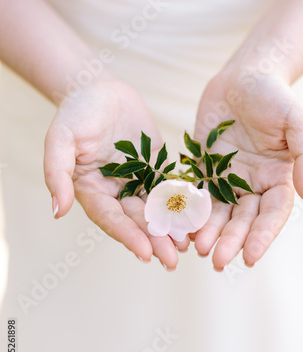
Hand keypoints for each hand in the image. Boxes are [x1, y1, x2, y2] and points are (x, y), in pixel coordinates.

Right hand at [44, 77, 186, 269]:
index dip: (127, 236)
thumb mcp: (60, 138)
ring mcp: (137, 181)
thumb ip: (56, 172)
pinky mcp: (156, 169)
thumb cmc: (77, 112)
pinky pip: (170, 189)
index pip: (110, 219)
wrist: (100, 90)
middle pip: (137, 220)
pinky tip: (197, 217)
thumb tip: (58, 211)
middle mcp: (115, 192)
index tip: (146, 253)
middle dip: (155, 240)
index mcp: (92, 191)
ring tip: (188, 247)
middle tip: (173, 261)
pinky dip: (183, 204)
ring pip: (156, 210)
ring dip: (171, 229)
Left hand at [193, 69, 302, 269]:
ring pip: (217, 212)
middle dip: (230, 241)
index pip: (272, 215)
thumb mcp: (298, 122)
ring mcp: (226, 178)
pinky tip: (179, 226)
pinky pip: (195, 193)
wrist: (243, 77)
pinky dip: (188, 210)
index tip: (249, 258)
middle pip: (242, 219)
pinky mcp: (203, 169)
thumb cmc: (275, 96)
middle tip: (217, 261)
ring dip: (208, 232)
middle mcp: (252, 184)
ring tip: (197, 249)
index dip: (262, 237)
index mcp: (277, 178)